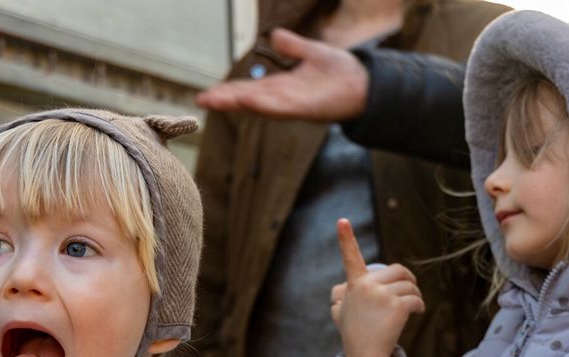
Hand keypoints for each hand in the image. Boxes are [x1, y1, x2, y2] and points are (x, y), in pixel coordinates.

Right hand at [195, 28, 367, 121]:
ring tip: (215, 100)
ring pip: (258, 104)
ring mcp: (293, 104)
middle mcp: (283, 97)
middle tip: (202, 100)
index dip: (229, 90)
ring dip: (237, 102)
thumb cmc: (341, 71)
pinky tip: (246, 100)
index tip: (208, 93)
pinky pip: (279, 107)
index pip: (249, 88)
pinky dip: (262, 105)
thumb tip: (275, 36)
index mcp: (282, 86)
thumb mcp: (311, 52)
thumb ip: (292, 46)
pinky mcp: (305, 108)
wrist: (366, 83)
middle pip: (248, 98)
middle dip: (225, 99)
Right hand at [331, 219, 423, 356]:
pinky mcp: (396, 306)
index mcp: (353, 284)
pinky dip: (419, 306)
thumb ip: (340, 296)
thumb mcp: (340, 312)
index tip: (342, 221)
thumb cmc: (354, 333)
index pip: (349, 258)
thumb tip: (340, 289)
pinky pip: (415, 298)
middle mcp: (366, 286)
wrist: (364, 355)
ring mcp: (381, 296)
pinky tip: (416, 313)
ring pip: (410, 285)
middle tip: (408, 293)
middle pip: (399, 271)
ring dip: (415, 295)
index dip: (345, 238)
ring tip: (411, 307)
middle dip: (407, 281)